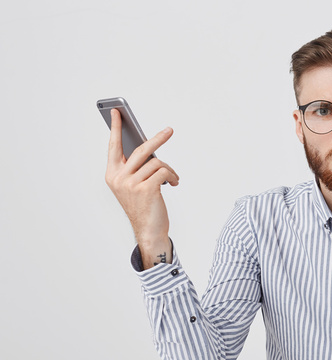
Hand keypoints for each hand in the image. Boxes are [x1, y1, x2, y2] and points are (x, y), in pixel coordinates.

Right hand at [105, 109, 179, 267]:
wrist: (149, 230)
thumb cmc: (143, 206)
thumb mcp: (134, 185)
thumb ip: (136, 167)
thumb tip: (148, 147)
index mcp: (112, 175)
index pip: (113, 146)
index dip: (115, 128)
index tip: (117, 112)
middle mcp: (118, 178)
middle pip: (140, 149)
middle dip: (157, 139)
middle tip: (169, 130)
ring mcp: (131, 184)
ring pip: (156, 162)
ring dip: (169, 169)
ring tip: (173, 178)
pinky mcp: (146, 189)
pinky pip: (164, 171)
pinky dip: (172, 176)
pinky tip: (174, 183)